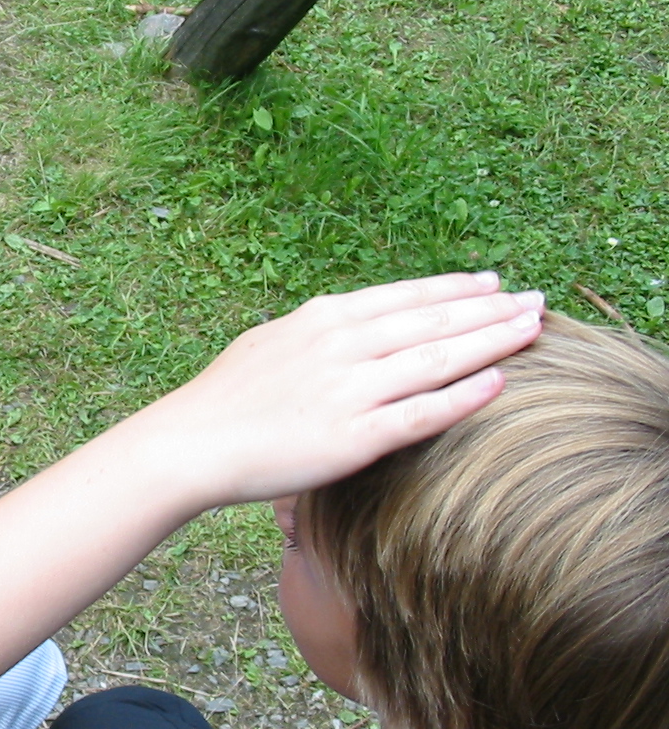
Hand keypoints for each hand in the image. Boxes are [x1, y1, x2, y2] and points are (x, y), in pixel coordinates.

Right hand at [152, 272, 544, 506]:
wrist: (189, 444)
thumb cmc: (221, 400)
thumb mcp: (268, 343)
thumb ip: (314, 331)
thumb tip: (343, 321)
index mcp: (322, 318)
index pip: (406, 295)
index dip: (456, 288)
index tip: (496, 284)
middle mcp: (342, 345)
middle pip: (434, 320)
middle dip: (492, 309)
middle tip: (539, 303)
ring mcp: (350, 390)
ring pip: (438, 359)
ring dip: (492, 341)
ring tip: (534, 332)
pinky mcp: (353, 438)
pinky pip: (421, 413)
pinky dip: (464, 397)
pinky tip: (499, 384)